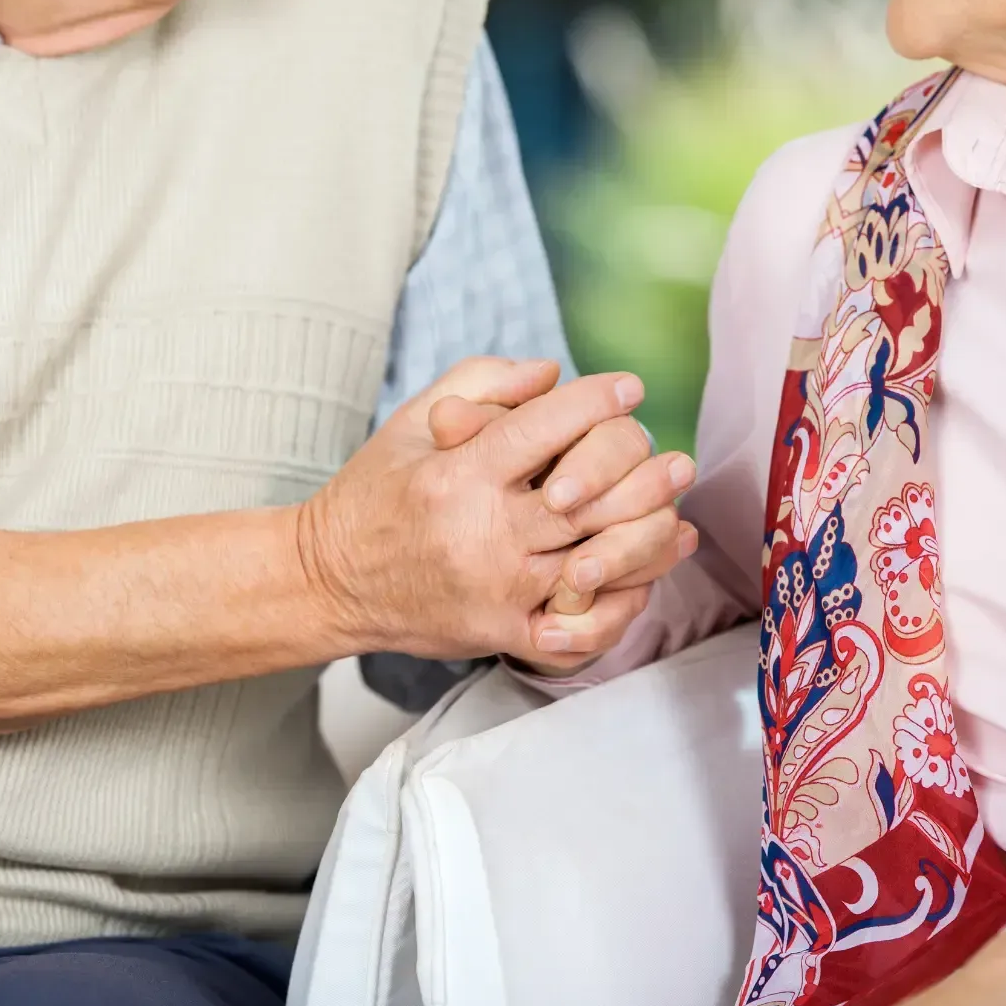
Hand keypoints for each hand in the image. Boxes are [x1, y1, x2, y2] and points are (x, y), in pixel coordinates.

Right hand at [299, 358, 693, 670]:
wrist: (328, 581)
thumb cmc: (375, 493)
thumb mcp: (412, 422)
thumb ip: (480, 384)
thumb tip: (551, 372)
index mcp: (459, 474)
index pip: (541, 429)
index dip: (594, 402)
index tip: (628, 387)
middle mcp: (481, 532)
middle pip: (583, 500)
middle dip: (640, 474)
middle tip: (677, 458)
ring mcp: (494, 589)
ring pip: (593, 564)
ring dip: (646, 539)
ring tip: (678, 516)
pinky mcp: (499, 633)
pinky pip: (574, 631)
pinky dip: (617, 610)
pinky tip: (641, 582)